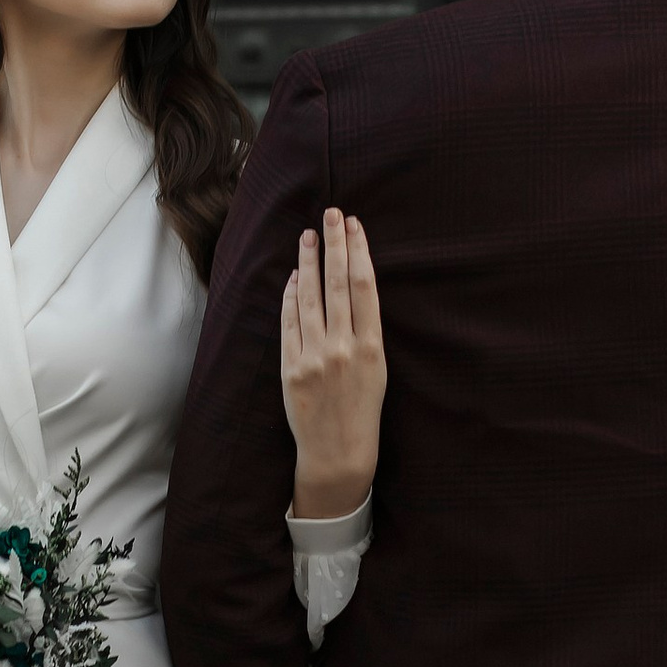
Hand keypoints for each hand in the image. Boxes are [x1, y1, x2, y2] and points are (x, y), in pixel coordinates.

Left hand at [281, 207, 384, 519]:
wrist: (337, 452)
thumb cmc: (362, 410)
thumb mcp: (377, 369)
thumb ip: (365, 330)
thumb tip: (354, 288)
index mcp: (371, 347)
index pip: (365, 286)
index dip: (359, 251)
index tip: (355, 225)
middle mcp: (343, 347)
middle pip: (339, 283)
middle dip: (335, 244)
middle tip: (331, 214)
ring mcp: (314, 356)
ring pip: (311, 296)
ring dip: (309, 261)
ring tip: (308, 236)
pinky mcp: (291, 367)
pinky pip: (290, 322)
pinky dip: (292, 296)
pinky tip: (295, 276)